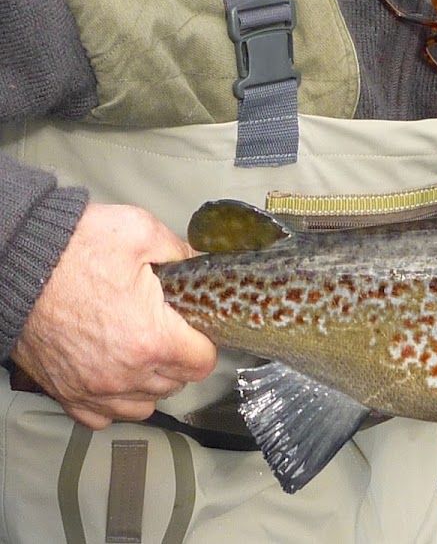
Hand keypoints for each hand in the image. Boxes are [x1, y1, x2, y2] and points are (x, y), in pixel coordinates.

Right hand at [11, 204, 216, 428]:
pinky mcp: (64, 392)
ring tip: (143, 354)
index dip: (204, 342)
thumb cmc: (71, 248)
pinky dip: (111, 402)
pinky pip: (100, 416)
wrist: (13, 261)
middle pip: (175, 384)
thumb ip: (180, 252)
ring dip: (149, 384)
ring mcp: (92, 388)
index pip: (202, 362)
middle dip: (178, 359)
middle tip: (168, 332)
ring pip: (143, 405)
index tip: (195, 329)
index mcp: (151, 339)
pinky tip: (114, 375)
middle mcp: (124, 374)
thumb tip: (201, 263)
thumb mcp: (139, 232)